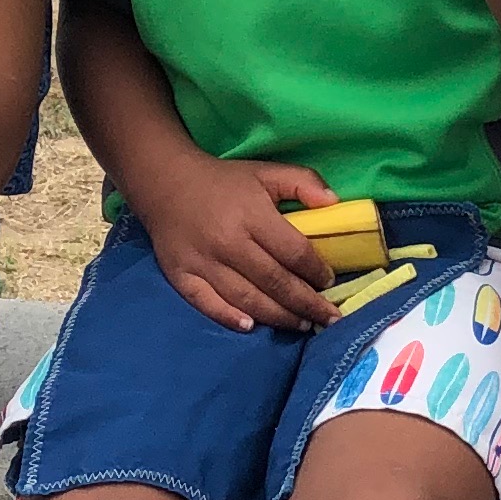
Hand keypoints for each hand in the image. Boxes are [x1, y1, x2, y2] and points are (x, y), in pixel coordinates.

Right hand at [126, 154, 340, 332]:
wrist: (166, 182)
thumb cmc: (224, 181)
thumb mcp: (266, 172)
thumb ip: (303, 182)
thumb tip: (334, 203)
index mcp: (252, 215)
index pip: (293, 252)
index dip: (315, 271)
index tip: (329, 281)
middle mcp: (228, 243)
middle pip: (274, 282)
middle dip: (306, 304)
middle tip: (328, 318)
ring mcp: (203, 262)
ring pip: (247, 299)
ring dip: (278, 317)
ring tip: (301, 325)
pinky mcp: (181, 276)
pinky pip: (208, 303)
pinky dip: (229, 317)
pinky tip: (251, 327)